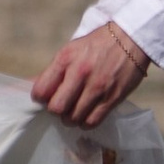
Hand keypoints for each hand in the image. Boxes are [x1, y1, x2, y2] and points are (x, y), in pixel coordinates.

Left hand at [30, 21, 149, 127]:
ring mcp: (97, 87)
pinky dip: (86, 123)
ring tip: (74, 112)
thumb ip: (54, 70)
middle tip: (61, 106)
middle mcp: (79, 73)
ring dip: (71, 119)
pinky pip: (93, 121)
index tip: (45, 98)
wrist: (129, 39)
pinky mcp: (113, 98)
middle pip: (57, 108)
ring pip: (74, 118)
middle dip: (55, 111)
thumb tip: (34, 86)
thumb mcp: (71, 50)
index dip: (39, 98)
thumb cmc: (96, 44)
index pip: (41, 89)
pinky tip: (85, 116)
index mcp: (65, 59)